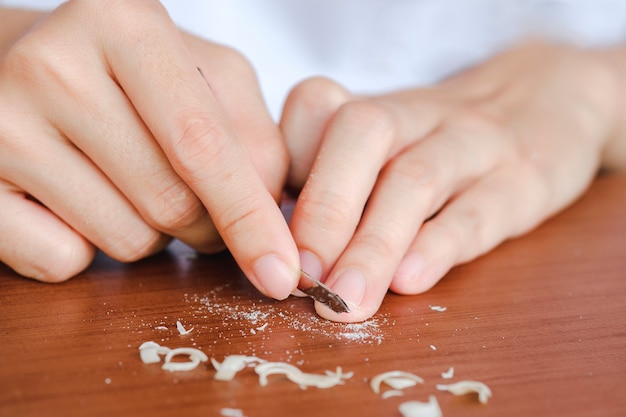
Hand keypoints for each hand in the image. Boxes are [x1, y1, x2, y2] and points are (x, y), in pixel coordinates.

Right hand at [0, 0, 298, 298]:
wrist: (21, 65)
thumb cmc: (129, 77)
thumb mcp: (205, 78)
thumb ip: (254, 138)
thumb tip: (273, 218)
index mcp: (124, 23)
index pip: (204, 145)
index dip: (251, 219)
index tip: (282, 274)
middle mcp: (54, 65)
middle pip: (172, 203)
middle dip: (203, 223)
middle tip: (189, 195)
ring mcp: (1, 124)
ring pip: (126, 241)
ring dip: (149, 233)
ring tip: (125, 183)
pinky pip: (64, 261)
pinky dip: (87, 250)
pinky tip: (74, 202)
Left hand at [281, 42, 618, 321]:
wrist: (544, 101)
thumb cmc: (436, 144)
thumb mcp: (386, 146)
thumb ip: (332, 183)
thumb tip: (278, 246)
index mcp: (373, 105)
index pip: (315, 107)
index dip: (281, 165)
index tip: (264, 230)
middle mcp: (417, 115)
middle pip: (363, 136)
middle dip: (325, 210)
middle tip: (302, 277)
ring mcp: (473, 141)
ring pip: (417, 179)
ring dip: (374, 245)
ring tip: (348, 299)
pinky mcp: (523, 179)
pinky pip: (479, 209)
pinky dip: (439, 246)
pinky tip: (411, 281)